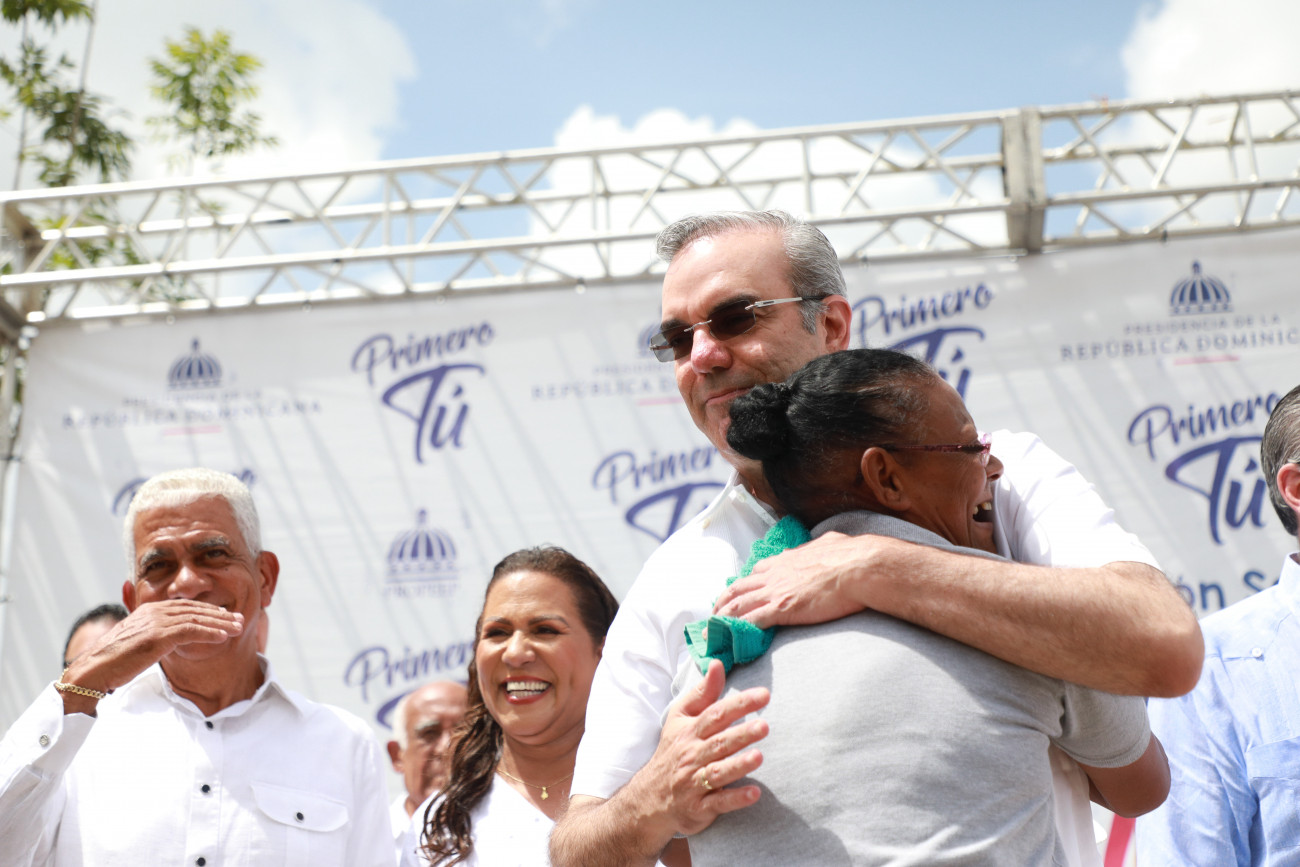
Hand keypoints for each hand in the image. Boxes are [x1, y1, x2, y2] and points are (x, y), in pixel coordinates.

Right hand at [62, 600, 243, 698]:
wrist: (95, 670)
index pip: (185, 606)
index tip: (226, 616)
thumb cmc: (115, 661)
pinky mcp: (157, 636)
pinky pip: (190, 631)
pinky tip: (223, 637)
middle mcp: (154, 611)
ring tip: (238, 628)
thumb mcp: (138, 642)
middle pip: (194, 609)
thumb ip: (155, 635)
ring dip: (220, 623)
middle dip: (220, 614)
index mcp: (149, 609)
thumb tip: (170, 639)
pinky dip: (209, 632)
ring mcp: (155, 622)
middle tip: (239, 619)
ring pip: (196, 618)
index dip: (208, 610)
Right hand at [639, 659, 769, 838]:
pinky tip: (754, 793)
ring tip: (759, 757)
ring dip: (738, 765)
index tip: (764, 695)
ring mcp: (695, 782)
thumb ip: (703, 693)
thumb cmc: (672, 751)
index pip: (716, 714)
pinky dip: (735, 798)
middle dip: (741, 734)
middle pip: (719, 743)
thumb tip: (718, 663)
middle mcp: (692, 755)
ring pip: (718, 772)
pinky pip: (718, 803)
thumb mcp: (680, 718)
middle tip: (765, 727)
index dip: (739, 704)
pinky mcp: (699, 807)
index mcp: (690, 732)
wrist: (649, 797)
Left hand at [713, 531, 893, 627]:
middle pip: (738, 588)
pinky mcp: (781, 609)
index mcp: (785, 560)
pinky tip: (731, 641)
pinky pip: (751, 622)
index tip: (739, 594)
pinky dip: (738, 632)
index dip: (745, 585)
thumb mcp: (829, 544)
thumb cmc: (851, 555)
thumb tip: (827, 543)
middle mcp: (774, 575)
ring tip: (713, 633)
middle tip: (715, 615)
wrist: (858, 567)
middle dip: (723, 602)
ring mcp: (775, 592)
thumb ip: (820, 547)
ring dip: (723, 620)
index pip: (756, 572)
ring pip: (738, 605)